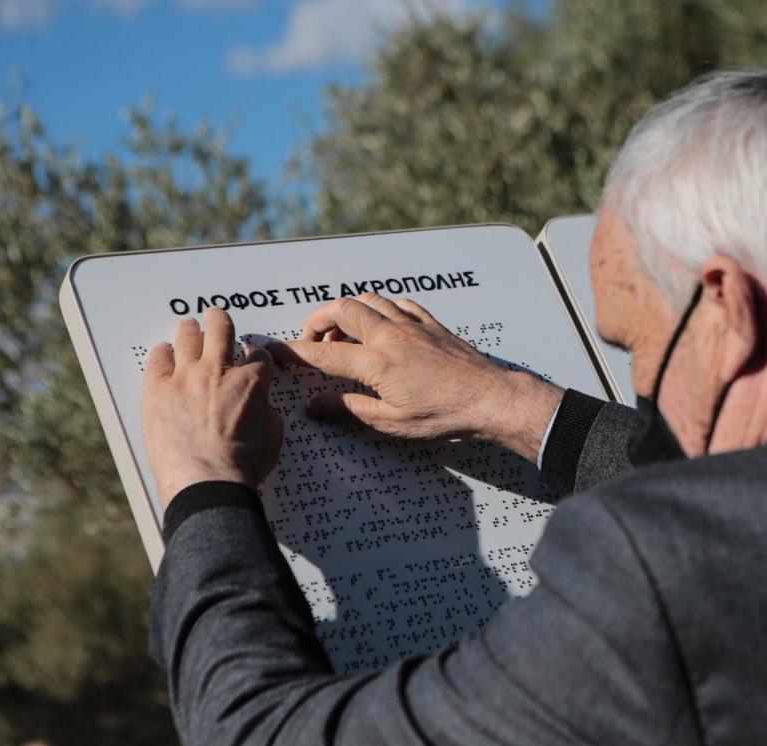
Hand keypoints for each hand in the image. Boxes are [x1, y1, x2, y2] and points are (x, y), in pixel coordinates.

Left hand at [143, 307, 282, 507]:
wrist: (208, 484)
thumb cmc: (241, 467)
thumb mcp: (272, 436)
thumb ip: (266, 411)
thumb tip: (260, 405)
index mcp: (251, 383)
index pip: (259, 356)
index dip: (257, 355)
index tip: (252, 356)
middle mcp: (219, 372)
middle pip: (221, 330)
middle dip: (221, 321)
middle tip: (217, 318)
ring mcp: (186, 378)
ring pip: (188, 337)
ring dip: (191, 330)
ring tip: (189, 327)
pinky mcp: (158, 390)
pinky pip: (158, 359)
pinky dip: (163, 353)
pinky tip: (164, 352)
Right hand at [267, 294, 563, 462]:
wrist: (491, 399)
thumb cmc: (445, 416)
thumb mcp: (391, 424)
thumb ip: (349, 410)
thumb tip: (315, 405)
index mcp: (377, 363)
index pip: (323, 353)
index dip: (294, 351)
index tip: (275, 351)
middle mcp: (391, 335)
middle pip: (341, 310)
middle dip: (317, 320)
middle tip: (313, 341)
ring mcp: (412, 325)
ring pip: (369, 299)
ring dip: (348, 310)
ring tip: (343, 333)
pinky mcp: (431, 324)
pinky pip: (399, 303)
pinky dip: (381, 308)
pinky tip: (382, 325)